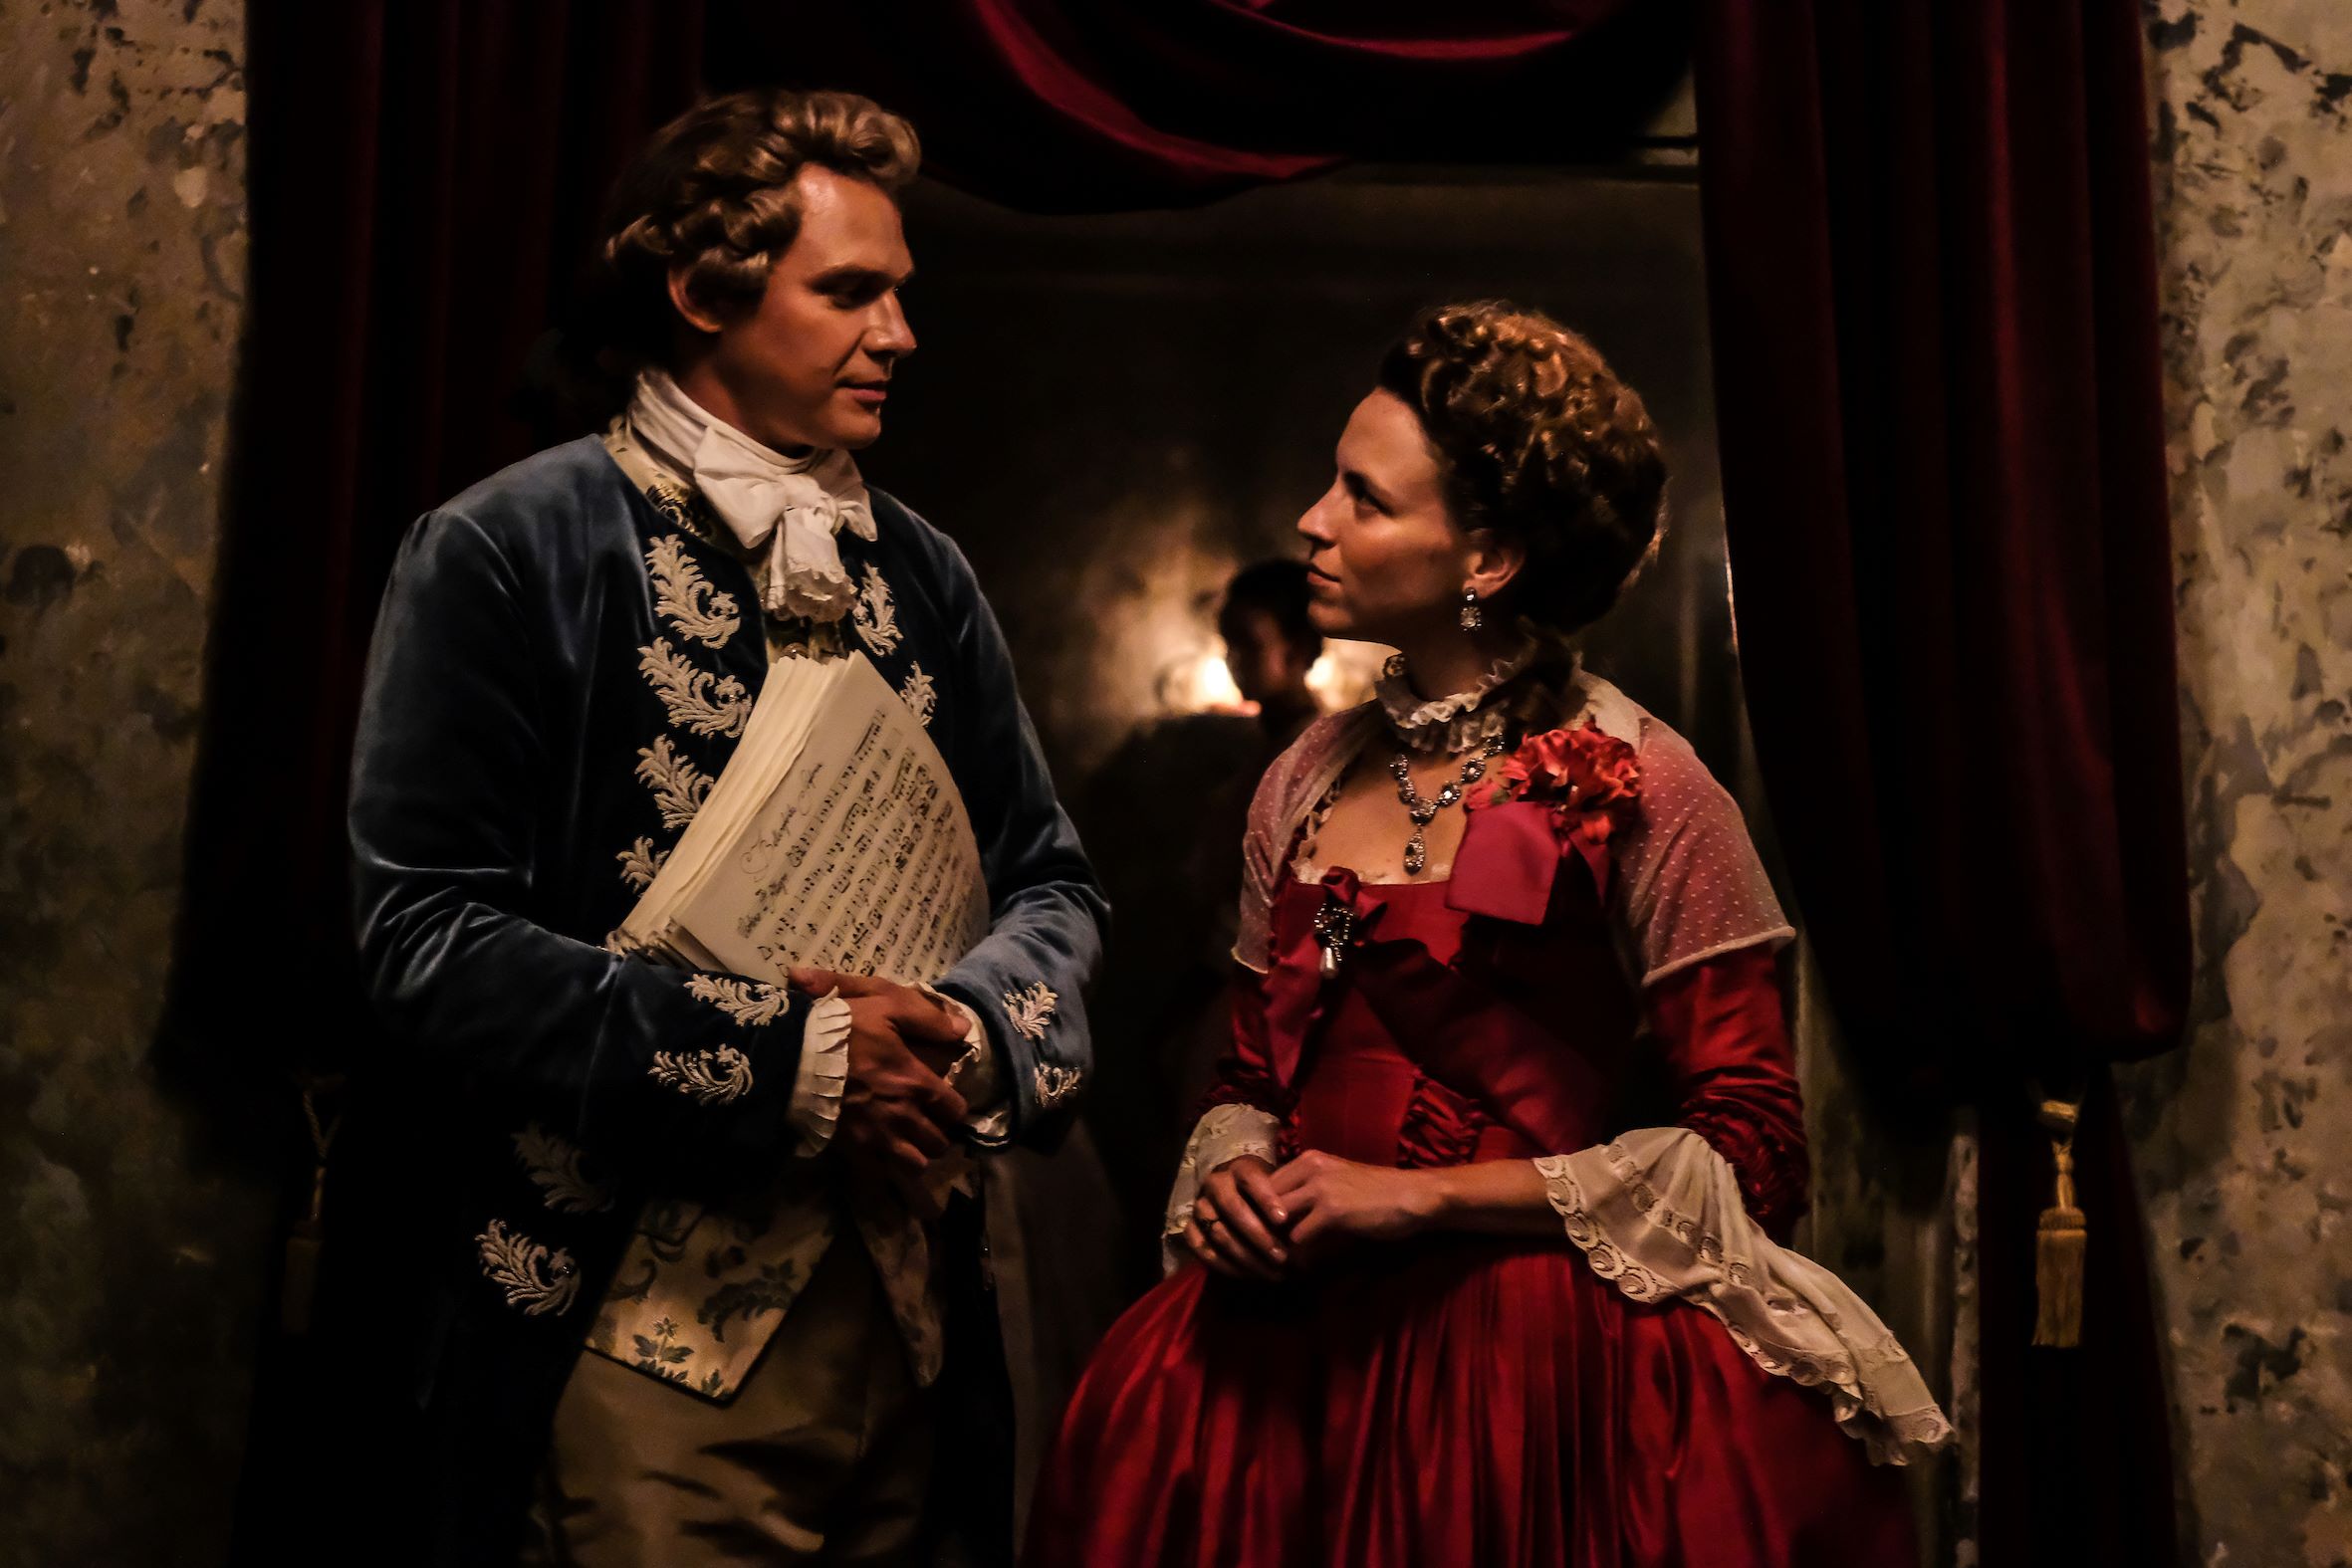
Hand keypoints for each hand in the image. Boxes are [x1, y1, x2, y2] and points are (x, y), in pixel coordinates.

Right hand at [788, 968, 969, 1212]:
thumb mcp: (888, 1006)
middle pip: (938, 1144)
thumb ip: (929, 1020)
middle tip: (925, 1124)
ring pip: (914, 1166)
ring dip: (915, 1156)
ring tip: (905, 1143)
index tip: (943, 1102)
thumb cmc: (843, 1028)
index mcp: (917, 1083)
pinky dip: (883, 1169)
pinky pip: (878, 1175)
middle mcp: (903, 1117)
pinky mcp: (851, 1150)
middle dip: (937, 1135)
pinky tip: (879, 1156)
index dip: (953, 1108)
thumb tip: (964, 1030)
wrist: (792, 1054)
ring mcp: (877, 1138)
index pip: (955, 1111)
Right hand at [1182, 1155, 1290, 1280]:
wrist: (1238, 1195)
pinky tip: (1250, 1276)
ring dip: (1247, 1257)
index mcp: (1239, 1167)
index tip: (1283, 1220)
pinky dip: (1227, 1266)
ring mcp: (1200, 1206)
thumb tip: (1304, 1226)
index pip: (1251, 1179)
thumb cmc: (1269, 1193)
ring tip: (1273, 1273)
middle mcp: (1215, 1183)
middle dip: (1259, 1235)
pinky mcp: (1189, 1228)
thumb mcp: (1280, 1188)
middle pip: (1233, 1208)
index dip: (1266, 1199)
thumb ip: (1288, 1201)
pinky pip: (1203, 1250)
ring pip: (1219, 1233)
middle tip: (1282, 1257)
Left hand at [1267, 1150, 1439, 1259]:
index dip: (1262, 1210)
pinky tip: (1303, 1261)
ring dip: (1277, 1241)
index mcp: (1308, 1159)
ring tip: (1282, 1258)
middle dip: (1264, 1226)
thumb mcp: (1337, 1179)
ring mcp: (1319, 1188)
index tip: (1266, 1232)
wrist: (1413, 1196)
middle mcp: (1309, 1167)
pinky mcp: (1331, 1211)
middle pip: (1264, 1200)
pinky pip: (1298, 1237)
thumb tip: (1278, 1214)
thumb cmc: (1378, 1191)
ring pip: (1277, 1219)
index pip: (1266, 1184)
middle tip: (1269, 1249)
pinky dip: (1298, 1253)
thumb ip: (1308, 1189)